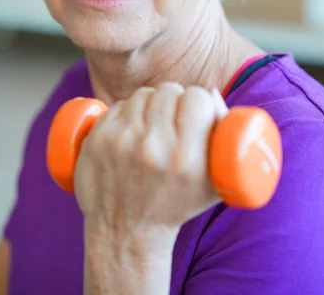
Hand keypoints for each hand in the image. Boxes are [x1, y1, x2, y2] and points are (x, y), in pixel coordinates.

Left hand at [74, 82, 224, 237]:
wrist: (125, 232)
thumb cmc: (175, 205)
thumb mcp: (213, 184)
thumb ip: (224, 139)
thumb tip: (211, 93)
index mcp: (186, 160)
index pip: (197, 98)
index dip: (199, 99)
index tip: (196, 110)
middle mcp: (153, 149)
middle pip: (169, 91)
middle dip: (175, 99)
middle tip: (174, 116)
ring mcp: (122, 142)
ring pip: (143, 94)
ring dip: (151, 103)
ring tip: (153, 123)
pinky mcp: (99, 139)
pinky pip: (119, 105)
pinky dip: (128, 112)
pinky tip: (132, 129)